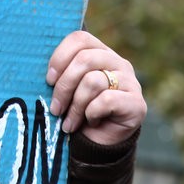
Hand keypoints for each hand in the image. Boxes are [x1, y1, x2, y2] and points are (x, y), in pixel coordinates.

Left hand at [46, 30, 145, 145]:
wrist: (101, 144)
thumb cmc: (79, 111)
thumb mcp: (68, 88)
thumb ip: (61, 73)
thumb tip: (47, 73)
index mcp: (100, 52)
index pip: (80, 39)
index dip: (60, 57)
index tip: (49, 80)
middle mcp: (118, 62)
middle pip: (84, 59)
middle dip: (64, 86)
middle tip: (55, 107)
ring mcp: (130, 81)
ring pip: (92, 81)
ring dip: (75, 105)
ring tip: (69, 122)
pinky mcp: (136, 103)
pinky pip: (105, 100)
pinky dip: (91, 114)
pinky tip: (91, 122)